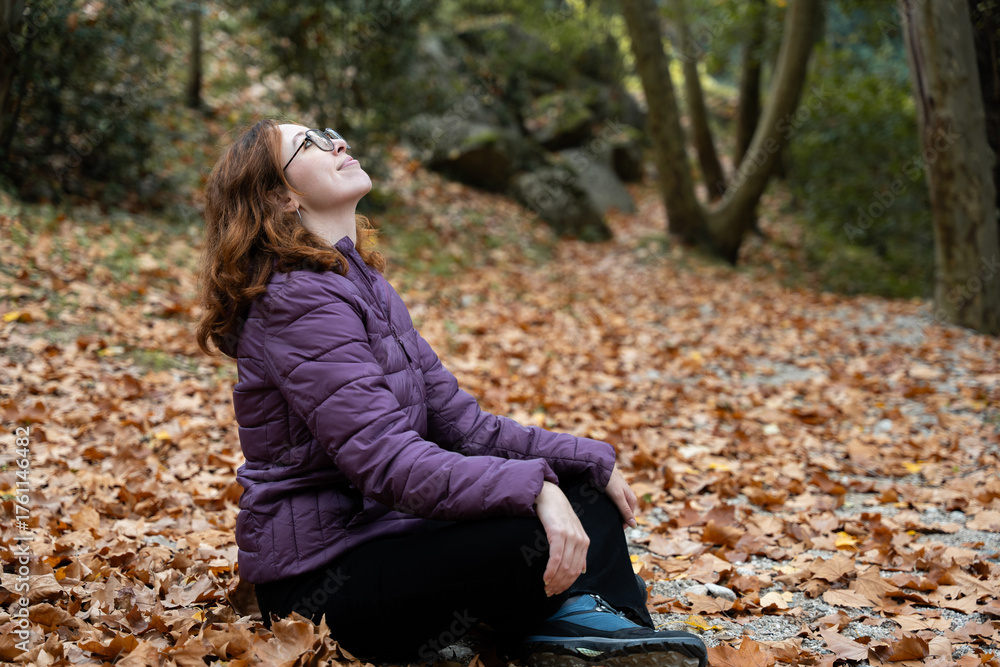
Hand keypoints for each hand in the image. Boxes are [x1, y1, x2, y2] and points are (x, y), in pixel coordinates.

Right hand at [534, 481, 589, 596]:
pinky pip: (556, 557)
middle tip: (549, 593)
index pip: (578, 570)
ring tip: (546, 588)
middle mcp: (580, 540)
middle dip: (560, 585)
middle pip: (571, 571)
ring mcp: (570, 536)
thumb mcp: (571, 532)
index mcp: (584, 542)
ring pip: (564, 566)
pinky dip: (551, 570)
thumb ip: (578, 550)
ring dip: (555, 581)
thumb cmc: (557, 514)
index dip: (568, 584)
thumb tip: (583, 570)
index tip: (557, 592)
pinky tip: (545, 578)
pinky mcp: (558, 533)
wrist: (549, 495)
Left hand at [604, 463, 638, 528]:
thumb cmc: (610, 481)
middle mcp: (628, 498)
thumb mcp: (618, 497)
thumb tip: (634, 526)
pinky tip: (602, 508)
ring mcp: (622, 495)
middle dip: (616, 520)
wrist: (602, 466)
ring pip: (618, 509)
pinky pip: (613, 504)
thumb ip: (625, 510)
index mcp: (632, 500)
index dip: (621, 526)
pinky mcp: (615, 492)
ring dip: (612, 514)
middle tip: (605, 523)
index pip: (629, 519)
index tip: (611, 529)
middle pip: (624, 514)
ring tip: (602, 516)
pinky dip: (608, 508)